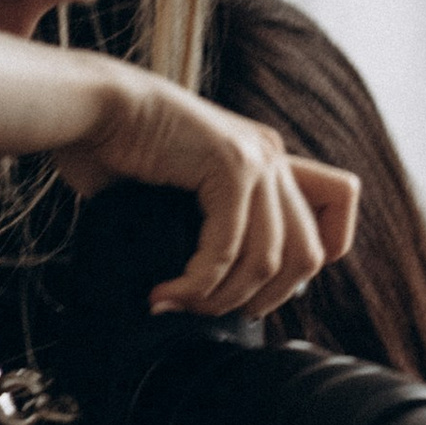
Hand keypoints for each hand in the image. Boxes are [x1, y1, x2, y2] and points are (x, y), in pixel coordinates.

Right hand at [54, 69, 358, 318]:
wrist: (88, 111)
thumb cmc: (125, 157)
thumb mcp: (193, 198)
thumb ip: (228, 230)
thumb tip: (247, 293)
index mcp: (271, 161)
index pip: (338, 211)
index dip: (317, 259)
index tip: (267, 287)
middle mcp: (272, 155)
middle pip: (308, 256)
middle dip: (265, 300)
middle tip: (215, 313)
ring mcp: (256, 157)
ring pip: (268, 263)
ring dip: (223, 299)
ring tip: (184, 306)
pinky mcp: (230, 164)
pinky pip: (228, 251)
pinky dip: (197, 284)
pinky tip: (168, 293)